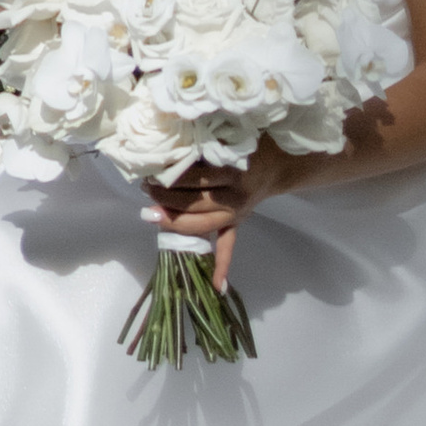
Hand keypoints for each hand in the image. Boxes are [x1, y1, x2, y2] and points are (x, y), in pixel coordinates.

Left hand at [145, 144, 292, 296]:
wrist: (278, 162)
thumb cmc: (247, 145)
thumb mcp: (225, 140)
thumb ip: (201, 148)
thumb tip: (166, 155)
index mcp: (231, 173)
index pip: (194, 180)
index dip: (170, 179)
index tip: (150, 174)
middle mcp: (234, 196)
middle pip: (194, 204)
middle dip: (166, 198)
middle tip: (147, 189)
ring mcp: (236, 213)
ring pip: (202, 224)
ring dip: (175, 222)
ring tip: (152, 214)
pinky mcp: (238, 222)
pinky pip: (229, 244)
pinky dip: (223, 264)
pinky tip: (216, 285)